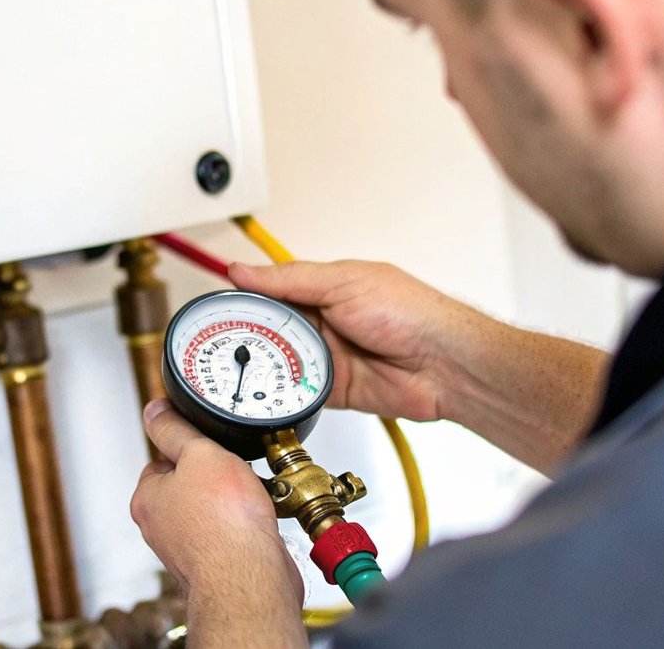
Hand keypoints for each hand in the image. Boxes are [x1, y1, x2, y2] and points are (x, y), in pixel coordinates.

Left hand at [131, 400, 306, 647]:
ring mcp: (190, 546)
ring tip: (248, 495)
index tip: (208, 444)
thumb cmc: (224, 525)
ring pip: (214, 506)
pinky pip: (232, 529)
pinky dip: (246, 521)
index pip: (162, 457)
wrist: (253, 578)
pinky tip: (259, 517)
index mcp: (148, 499)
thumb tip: (156, 410)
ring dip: (235, 498)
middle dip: (216, 475)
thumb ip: (176, 429)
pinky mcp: (218, 560)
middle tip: (233, 472)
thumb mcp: (199, 454)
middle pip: (190, 482)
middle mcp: (163, 526)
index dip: (190, 446)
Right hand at [229, 259, 479, 421]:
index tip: (219, 308)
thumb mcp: (343, 282)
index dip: (246, 298)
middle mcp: (324, 323)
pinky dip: (286, 393)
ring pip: (282, 363)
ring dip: (268, 365)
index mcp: (325, 289)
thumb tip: (244, 270)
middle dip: (250, 337)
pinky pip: (300, 393)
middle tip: (224, 343)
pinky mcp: (336, 390)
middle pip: (272, 330)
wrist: (444, 365)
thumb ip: (290, 280)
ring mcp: (329, 357)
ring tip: (243, 367)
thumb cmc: (409, 312)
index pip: (272, 291)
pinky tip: (271, 391)